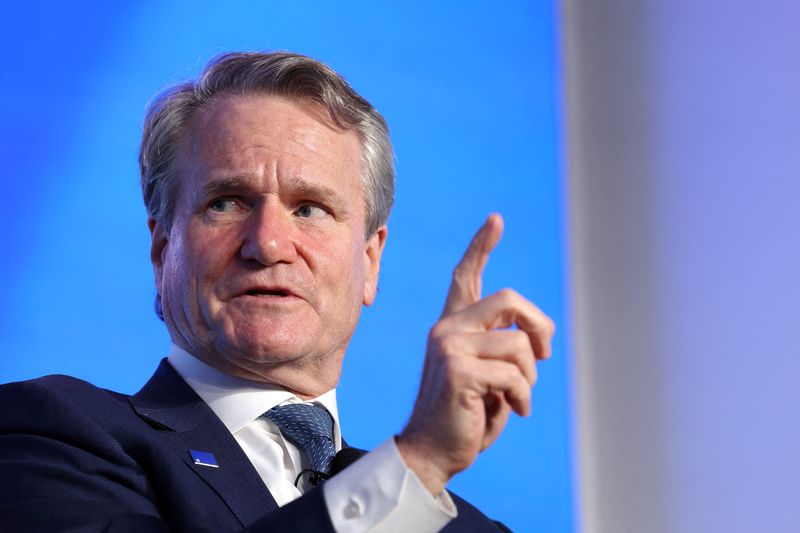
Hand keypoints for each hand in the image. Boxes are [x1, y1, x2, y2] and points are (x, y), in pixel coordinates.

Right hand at [396, 214, 554, 493]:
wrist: (433, 451)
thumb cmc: (466, 415)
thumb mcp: (488, 373)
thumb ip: (501, 347)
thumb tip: (534, 335)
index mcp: (452, 326)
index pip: (465, 277)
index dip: (481, 247)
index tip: (496, 220)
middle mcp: (447, 329)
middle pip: (509, 299)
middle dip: (539, 326)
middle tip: (545, 354)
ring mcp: (449, 347)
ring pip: (518, 343)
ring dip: (530, 376)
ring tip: (518, 397)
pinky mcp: (458, 371)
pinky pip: (514, 374)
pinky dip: (523, 397)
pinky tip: (512, 411)